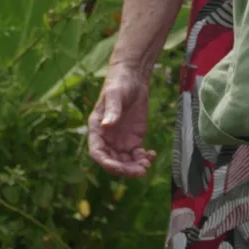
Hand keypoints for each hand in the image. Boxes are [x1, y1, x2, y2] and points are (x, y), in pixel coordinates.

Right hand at [88, 62, 156, 177]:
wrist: (133, 78)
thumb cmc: (119, 84)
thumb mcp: (115, 96)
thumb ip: (111, 111)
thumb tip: (106, 126)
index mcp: (96, 130)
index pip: (98, 152)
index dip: (106, 162)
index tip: (118, 167)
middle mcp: (107, 139)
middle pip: (113, 161)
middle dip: (125, 169)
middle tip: (140, 171)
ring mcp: (121, 140)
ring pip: (125, 161)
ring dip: (135, 166)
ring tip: (147, 164)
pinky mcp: (134, 138)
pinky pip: (137, 154)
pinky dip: (143, 158)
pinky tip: (151, 155)